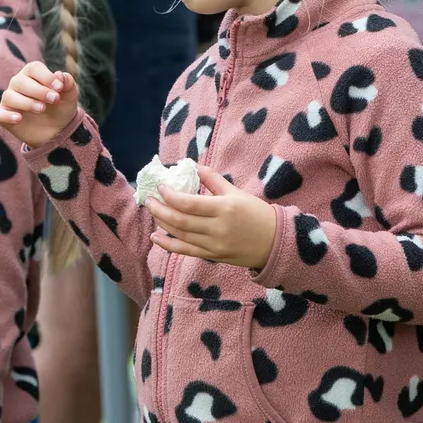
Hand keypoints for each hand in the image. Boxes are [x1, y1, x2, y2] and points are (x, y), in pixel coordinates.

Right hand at [0, 61, 79, 148]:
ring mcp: (9, 99)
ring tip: (42, 110)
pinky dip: (7, 115)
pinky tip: (19, 119)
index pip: (33, 68)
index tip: (59, 88)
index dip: (46, 77)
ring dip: (26, 102)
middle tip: (54, 99)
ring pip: (9, 96)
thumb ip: (68, 84)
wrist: (57, 130)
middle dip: (38, 91)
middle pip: (20, 81)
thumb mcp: (69, 96)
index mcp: (32, 74)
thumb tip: (60, 74)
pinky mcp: (4, 115)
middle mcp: (18, 83)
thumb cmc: (60, 108)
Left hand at [145, 165, 275, 269]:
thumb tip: (192, 165)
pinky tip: (155, 237)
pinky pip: (185, 251)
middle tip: (148, 199)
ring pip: (180, 235)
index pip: (189, 203)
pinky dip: (168, 245)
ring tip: (152, 212)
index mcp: (224, 208)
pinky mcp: (212, 256)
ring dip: (162, 223)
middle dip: (160, 209)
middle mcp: (217, 228)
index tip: (160, 187)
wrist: (274, 242)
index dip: (170, 195)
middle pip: (180, 220)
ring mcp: (213, 245)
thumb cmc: (256, 213)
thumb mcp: (236, 192)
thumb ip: (213, 179)